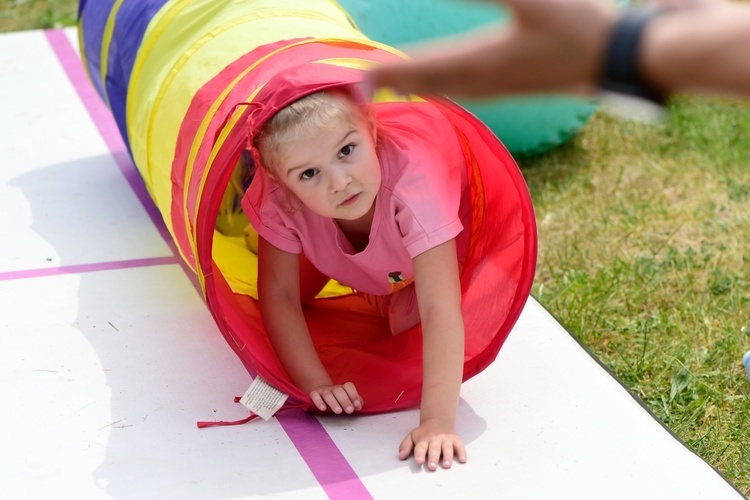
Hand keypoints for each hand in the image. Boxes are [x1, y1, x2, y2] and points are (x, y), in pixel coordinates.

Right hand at [310, 382, 362, 413]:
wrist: (321, 394)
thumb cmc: (338, 400)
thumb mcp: (348, 400)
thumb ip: (356, 402)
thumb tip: (359, 406)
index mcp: (343, 388)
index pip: (348, 386)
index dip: (354, 395)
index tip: (357, 406)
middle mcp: (333, 388)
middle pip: (338, 391)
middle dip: (345, 400)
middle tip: (350, 410)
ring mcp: (323, 391)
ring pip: (327, 394)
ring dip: (333, 403)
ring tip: (338, 411)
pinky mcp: (314, 394)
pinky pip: (315, 396)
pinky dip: (318, 402)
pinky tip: (323, 409)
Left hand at [368, 0, 617, 97]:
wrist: (621, 60)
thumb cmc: (579, 27)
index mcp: (481, 61)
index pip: (423, 68)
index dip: (389, 71)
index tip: (360, 77)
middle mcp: (485, 81)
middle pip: (429, 84)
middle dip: (396, 82)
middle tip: (366, 85)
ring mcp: (502, 88)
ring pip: (448, 91)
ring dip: (420, 88)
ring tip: (398, 88)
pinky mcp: (518, 87)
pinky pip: (470, 92)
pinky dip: (448, 89)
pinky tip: (450, 88)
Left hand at [398, 418, 466, 470]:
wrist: (437, 420)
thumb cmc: (423, 433)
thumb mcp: (412, 436)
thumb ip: (405, 446)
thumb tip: (401, 456)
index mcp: (423, 439)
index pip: (420, 447)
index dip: (419, 454)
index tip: (419, 461)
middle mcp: (435, 439)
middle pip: (434, 449)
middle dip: (433, 458)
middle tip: (432, 467)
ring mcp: (446, 439)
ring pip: (447, 448)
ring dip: (447, 457)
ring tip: (446, 465)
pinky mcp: (455, 440)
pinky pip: (460, 446)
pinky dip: (462, 452)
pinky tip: (462, 460)